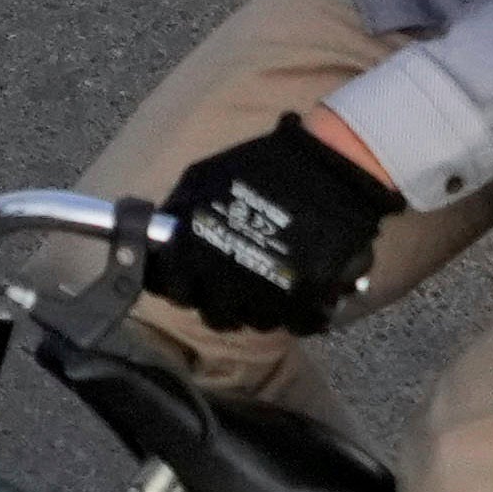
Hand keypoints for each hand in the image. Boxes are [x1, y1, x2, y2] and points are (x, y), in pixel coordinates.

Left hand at [143, 116, 400, 340]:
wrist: (327, 166)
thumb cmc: (264, 168)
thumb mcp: (202, 179)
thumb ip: (180, 213)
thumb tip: (164, 239)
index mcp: (193, 250)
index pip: (174, 291)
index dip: (183, 288)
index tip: (194, 282)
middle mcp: (223, 279)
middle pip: (216, 316)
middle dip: (224, 305)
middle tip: (238, 287)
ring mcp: (265, 294)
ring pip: (257, 323)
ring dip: (263, 309)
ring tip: (273, 287)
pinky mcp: (304, 300)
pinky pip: (298, 324)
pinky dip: (301, 316)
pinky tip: (303, 299)